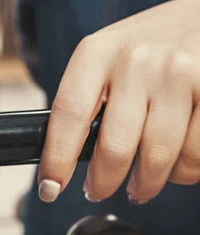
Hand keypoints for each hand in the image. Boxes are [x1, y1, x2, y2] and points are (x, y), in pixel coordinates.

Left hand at [37, 0, 199, 203]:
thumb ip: (92, 97)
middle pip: (113, 148)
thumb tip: (67, 155)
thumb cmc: (154, 43)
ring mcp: (177, 74)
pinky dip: (185, 171)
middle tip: (98, 191)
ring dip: (147, 183)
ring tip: (142, 183)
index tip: (49, 188)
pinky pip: (195, 155)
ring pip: (157, 158)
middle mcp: (134, 60)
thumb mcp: (111, 56)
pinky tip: (177, 165)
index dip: (57, 159)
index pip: (67, 114)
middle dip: (103, 183)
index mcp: (97, 53)